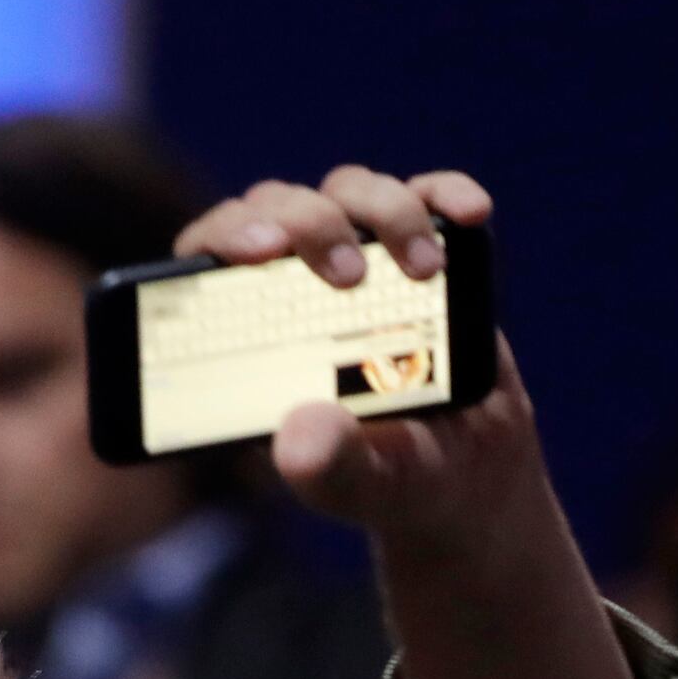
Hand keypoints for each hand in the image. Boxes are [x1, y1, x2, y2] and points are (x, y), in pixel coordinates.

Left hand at [174, 169, 554, 547]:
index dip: (224, 237)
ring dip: (384, 211)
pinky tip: (470, 215)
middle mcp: (294, 286)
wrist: (469, 472)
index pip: (207, 259)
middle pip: (277, 208)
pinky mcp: (417, 249)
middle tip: (350, 277)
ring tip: (427, 271)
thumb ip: (328, 467)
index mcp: (250, 336)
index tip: (261, 250)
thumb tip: (300, 433)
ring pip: (347, 192)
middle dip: (309, 223)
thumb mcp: (360, 486)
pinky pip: (426, 196)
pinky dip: (445, 194)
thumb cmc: (391, 480)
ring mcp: (358, 259)